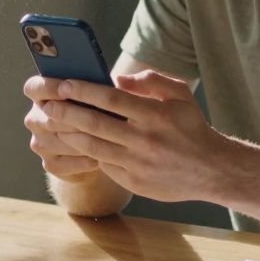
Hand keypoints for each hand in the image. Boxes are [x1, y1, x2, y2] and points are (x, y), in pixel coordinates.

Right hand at [23, 77, 100, 180]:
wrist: (97, 147)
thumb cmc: (98, 111)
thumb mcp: (95, 96)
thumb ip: (96, 86)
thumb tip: (116, 82)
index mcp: (40, 95)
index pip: (34, 88)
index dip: (49, 87)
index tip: (67, 88)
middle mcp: (35, 119)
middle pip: (51, 117)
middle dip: (77, 117)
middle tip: (100, 118)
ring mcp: (40, 143)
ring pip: (62, 140)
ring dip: (86, 139)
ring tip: (108, 138)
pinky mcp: (50, 164)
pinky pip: (69, 162)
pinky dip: (87, 159)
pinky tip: (103, 156)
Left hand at [38, 70, 229, 202]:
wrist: (211, 170)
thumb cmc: (191, 127)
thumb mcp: (179, 95)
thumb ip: (150, 81)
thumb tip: (116, 78)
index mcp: (155, 115)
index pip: (111, 99)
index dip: (84, 90)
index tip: (63, 84)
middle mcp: (145, 140)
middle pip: (96, 124)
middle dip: (67, 112)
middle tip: (47, 104)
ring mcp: (138, 164)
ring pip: (93, 147)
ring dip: (69, 134)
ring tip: (53, 124)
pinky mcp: (134, 182)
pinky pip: (104, 164)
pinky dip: (87, 153)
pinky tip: (74, 143)